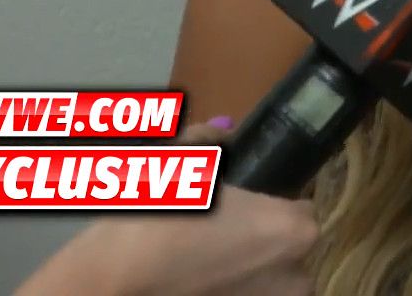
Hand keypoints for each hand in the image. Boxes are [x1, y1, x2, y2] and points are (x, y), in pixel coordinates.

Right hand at [17, 119, 316, 295]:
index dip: (269, 205)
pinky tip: (193, 280)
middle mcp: (294, 276)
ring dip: (245, 269)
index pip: (301, 210)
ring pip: (267, 281)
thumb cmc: (155, 221)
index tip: (241, 205)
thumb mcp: (181, 163)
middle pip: (287, 249)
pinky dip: (227, 290)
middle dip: (260, 240)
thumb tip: (222, 131)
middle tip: (216, 231)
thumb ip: (209, 140)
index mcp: (294, 230)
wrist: (111, 283)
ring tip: (199, 256)